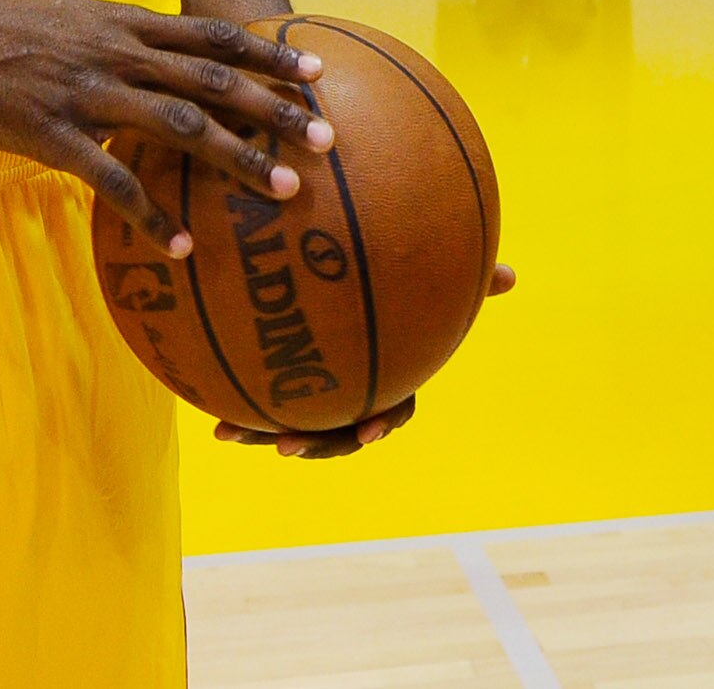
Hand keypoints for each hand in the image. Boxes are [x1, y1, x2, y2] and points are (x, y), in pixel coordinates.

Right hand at [0, 0, 329, 257]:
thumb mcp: (63, 5)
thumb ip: (108, 23)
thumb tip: (136, 29)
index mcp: (124, 22)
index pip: (214, 37)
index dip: (268, 55)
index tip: (316, 72)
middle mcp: (118, 53)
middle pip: (216, 80)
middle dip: (277, 110)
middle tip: (326, 137)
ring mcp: (88, 93)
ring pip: (182, 125)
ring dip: (238, 160)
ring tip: (284, 190)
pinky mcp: (53, 133)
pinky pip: (113, 180)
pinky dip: (153, 214)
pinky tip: (183, 245)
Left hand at [216, 265, 518, 456]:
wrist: (344, 268)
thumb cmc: (403, 276)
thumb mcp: (432, 275)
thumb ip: (465, 279)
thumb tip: (512, 275)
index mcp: (392, 373)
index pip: (393, 408)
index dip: (381, 423)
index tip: (370, 430)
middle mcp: (352, 389)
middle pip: (335, 431)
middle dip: (310, 444)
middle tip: (285, 446)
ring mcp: (313, 387)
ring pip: (288, 421)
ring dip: (257, 432)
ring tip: (227, 434)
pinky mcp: (276, 375)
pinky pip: (255, 392)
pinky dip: (232, 399)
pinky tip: (202, 402)